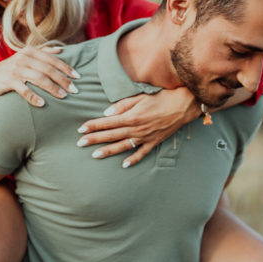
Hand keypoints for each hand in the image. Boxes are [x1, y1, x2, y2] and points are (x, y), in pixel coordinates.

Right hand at [0, 45, 77, 107]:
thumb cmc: (14, 68)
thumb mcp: (26, 56)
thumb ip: (42, 52)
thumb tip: (60, 49)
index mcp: (30, 51)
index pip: (52, 59)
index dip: (66, 68)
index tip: (78, 77)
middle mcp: (23, 58)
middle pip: (48, 69)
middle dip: (63, 80)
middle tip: (74, 89)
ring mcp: (15, 69)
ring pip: (38, 78)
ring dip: (52, 88)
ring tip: (63, 96)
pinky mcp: (8, 80)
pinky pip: (23, 89)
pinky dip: (33, 97)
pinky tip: (42, 104)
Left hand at [76, 88, 199, 167]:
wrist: (182, 105)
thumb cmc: (160, 98)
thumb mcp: (139, 97)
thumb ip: (122, 105)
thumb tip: (106, 113)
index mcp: (131, 116)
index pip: (107, 122)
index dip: (93, 125)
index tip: (80, 129)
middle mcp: (136, 129)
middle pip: (111, 135)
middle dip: (94, 139)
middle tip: (80, 143)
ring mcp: (145, 137)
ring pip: (123, 146)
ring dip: (108, 151)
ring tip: (95, 155)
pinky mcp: (154, 142)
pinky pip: (142, 153)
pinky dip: (133, 159)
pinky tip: (124, 164)